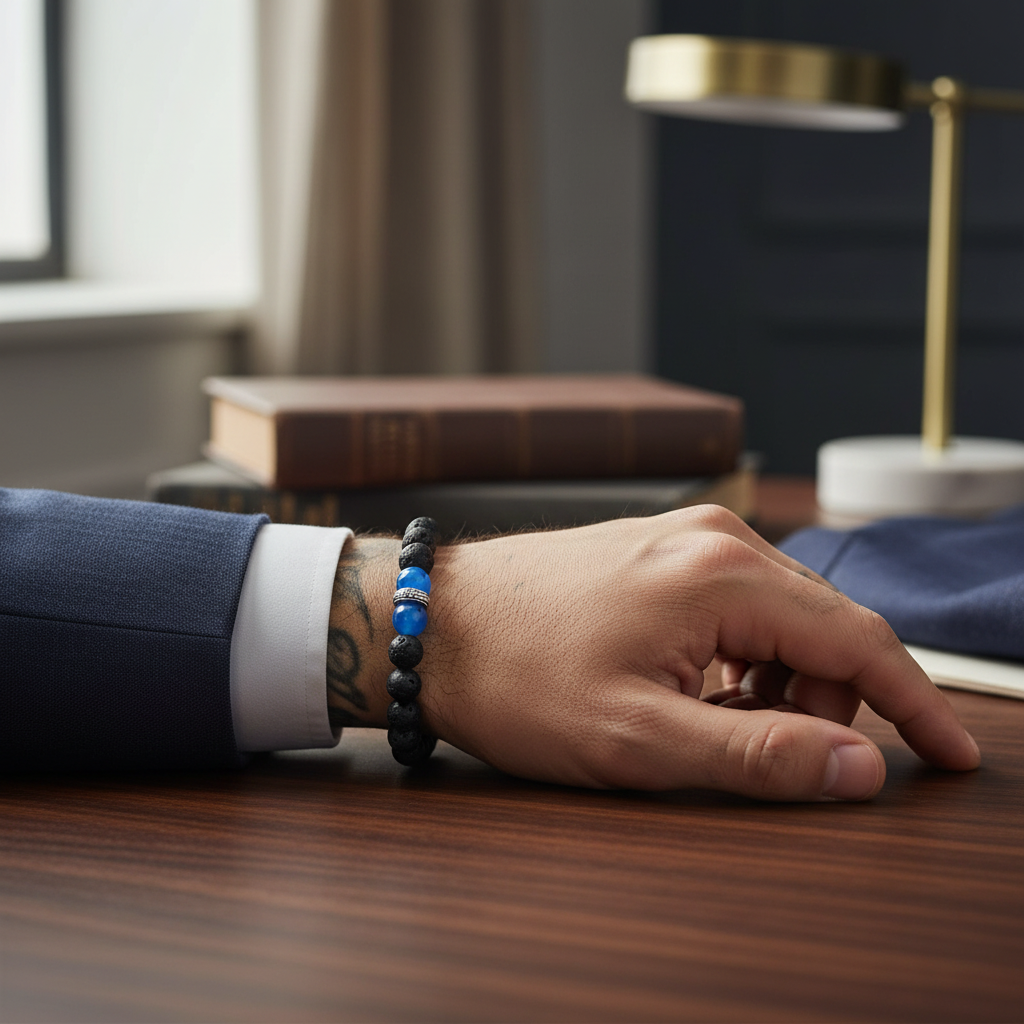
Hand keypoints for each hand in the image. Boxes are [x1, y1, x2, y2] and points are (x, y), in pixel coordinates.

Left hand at [329, 508, 979, 800]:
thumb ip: (760, 752)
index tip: (953, 755)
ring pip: (785, 616)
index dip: (917, 706)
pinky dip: (744, 655)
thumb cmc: (518, 678)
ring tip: (713, 722)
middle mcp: (715, 537)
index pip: (860, 642)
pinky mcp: (661, 547)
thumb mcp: (639, 739)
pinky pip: (739, 602)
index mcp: (722, 575)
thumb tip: (859, 766)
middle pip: (828, 626)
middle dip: (831, 700)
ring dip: (781, 680)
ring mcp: (686, 534)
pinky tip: (695, 687)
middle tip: (776, 754)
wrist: (433, 624)